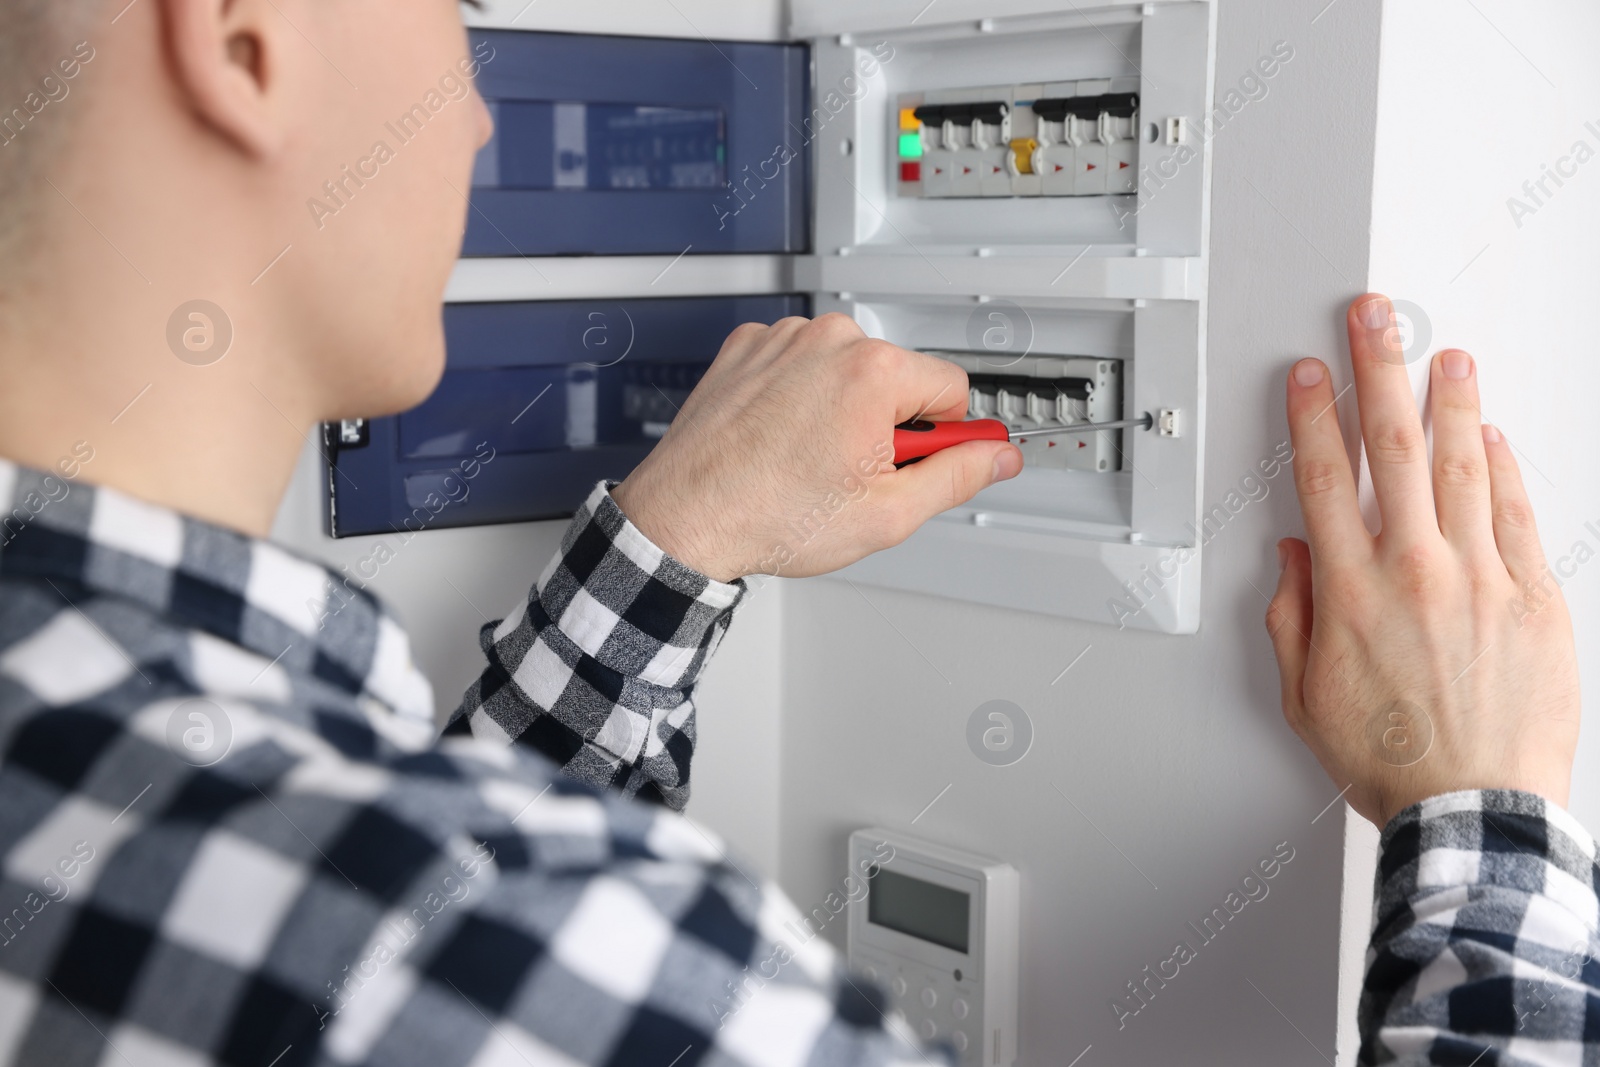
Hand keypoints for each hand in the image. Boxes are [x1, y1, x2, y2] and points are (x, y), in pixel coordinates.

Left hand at [610, 314, 1023, 582]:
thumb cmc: (770, 515)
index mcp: (873, 372)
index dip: (943, 436)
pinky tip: (779, 440)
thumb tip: (996, 457)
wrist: (685, 518)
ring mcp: (782, 339)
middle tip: (851, 473)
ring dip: (840, 408)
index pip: (953, 388)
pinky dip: (796, 396)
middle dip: (887, 423)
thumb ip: (956, 477)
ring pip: (846, 369)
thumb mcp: (888, 513)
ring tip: (808, 460)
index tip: (923, 461)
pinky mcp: (746, 347)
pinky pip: (798, 363)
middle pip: (897, 376)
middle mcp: (828, 341)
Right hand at [1267, 294, 1580, 827]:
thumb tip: (1294, 560)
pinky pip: (1518, 513)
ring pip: (1462, 465)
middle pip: (1391, 446)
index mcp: (1351, 594)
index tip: (1307, 376)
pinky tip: (1493, 435)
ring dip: (1450, 401)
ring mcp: (1481, 580)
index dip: (1311, 416)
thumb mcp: (1305, 699)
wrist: (1475, 813)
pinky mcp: (1535, 598)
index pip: (1324, 478)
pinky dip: (1504, 466)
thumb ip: (1292, 620)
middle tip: (1374, 319)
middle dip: (1378, 370)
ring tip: (1446, 355)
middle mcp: (1415, 572)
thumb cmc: (1394, 763)